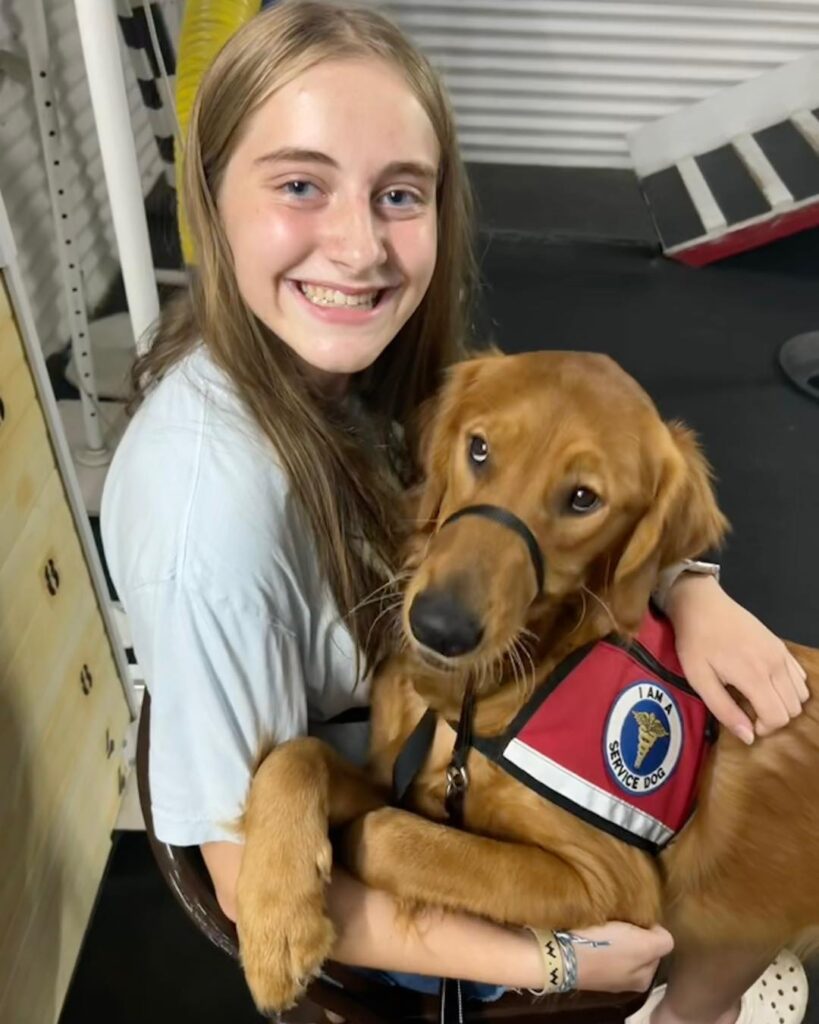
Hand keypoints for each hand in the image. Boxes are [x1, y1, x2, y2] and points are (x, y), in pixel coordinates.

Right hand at [572, 922, 672, 992]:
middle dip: (631, 930)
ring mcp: (604, 971)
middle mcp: (626, 979)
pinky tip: (593, 925)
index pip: (656, 946)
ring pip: (617, 942)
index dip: (648, 929)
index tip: (636, 920)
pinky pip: (599, 940)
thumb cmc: (606, 949)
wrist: (561, 954)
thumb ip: (663, 941)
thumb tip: (660, 931)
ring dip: (613, 929)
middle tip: (620, 919)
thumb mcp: (645, 945)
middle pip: (637, 944)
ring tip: (606, 920)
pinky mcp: (584, 959)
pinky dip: (597, 931)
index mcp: (644, 979)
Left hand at [665, 575, 807, 742]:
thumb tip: (749, 737)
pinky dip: (789, 687)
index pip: (778, 717)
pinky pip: (800, 676)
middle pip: (793, 709)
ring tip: (757, 698)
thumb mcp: (699, 679)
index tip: (745, 721)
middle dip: (773, 718)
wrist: (701, 604)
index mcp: (754, 675)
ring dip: (783, 704)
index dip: (763, 728)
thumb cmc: (695, 642)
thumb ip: (724, 709)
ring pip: (801, 694)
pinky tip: (766, 683)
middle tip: (748, 710)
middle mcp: (775, 665)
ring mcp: (781, 654)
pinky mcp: (781, 645)